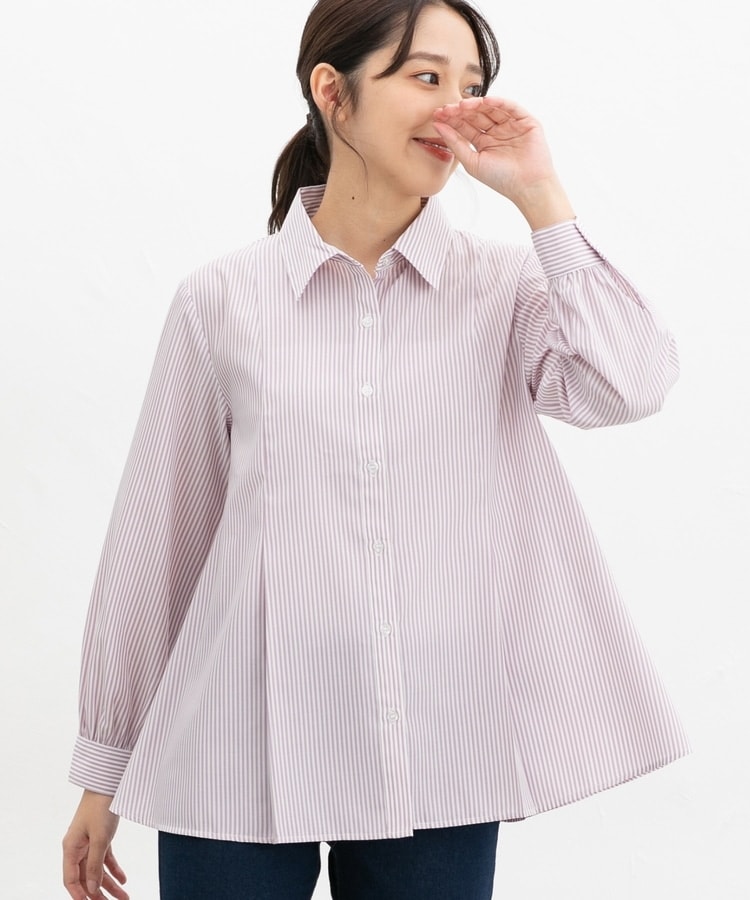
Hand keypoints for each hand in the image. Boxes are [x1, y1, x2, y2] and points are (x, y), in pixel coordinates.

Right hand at [62, 791, 127, 899]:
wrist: (108, 783)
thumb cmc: (100, 806)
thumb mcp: (99, 838)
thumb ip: (94, 865)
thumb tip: (91, 889)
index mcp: (71, 848)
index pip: (71, 880)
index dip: (79, 895)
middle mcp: (78, 847)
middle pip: (86, 877)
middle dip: (99, 893)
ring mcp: (89, 842)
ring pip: (97, 869)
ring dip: (110, 884)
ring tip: (124, 896)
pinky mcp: (100, 836)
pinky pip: (105, 858)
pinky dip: (114, 869)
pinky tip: (123, 879)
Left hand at [433, 97, 574, 228]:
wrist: (527, 187)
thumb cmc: (501, 179)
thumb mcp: (472, 162)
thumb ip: (455, 143)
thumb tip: (437, 126)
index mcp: (483, 141)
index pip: (465, 125)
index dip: (451, 119)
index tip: (437, 115)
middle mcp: (496, 131)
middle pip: (476, 115)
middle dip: (461, 111)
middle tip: (446, 108)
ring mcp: (510, 125)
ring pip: (491, 109)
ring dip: (477, 105)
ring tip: (462, 105)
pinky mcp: (525, 121)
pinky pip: (510, 107)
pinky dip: (499, 103)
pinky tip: (485, 102)